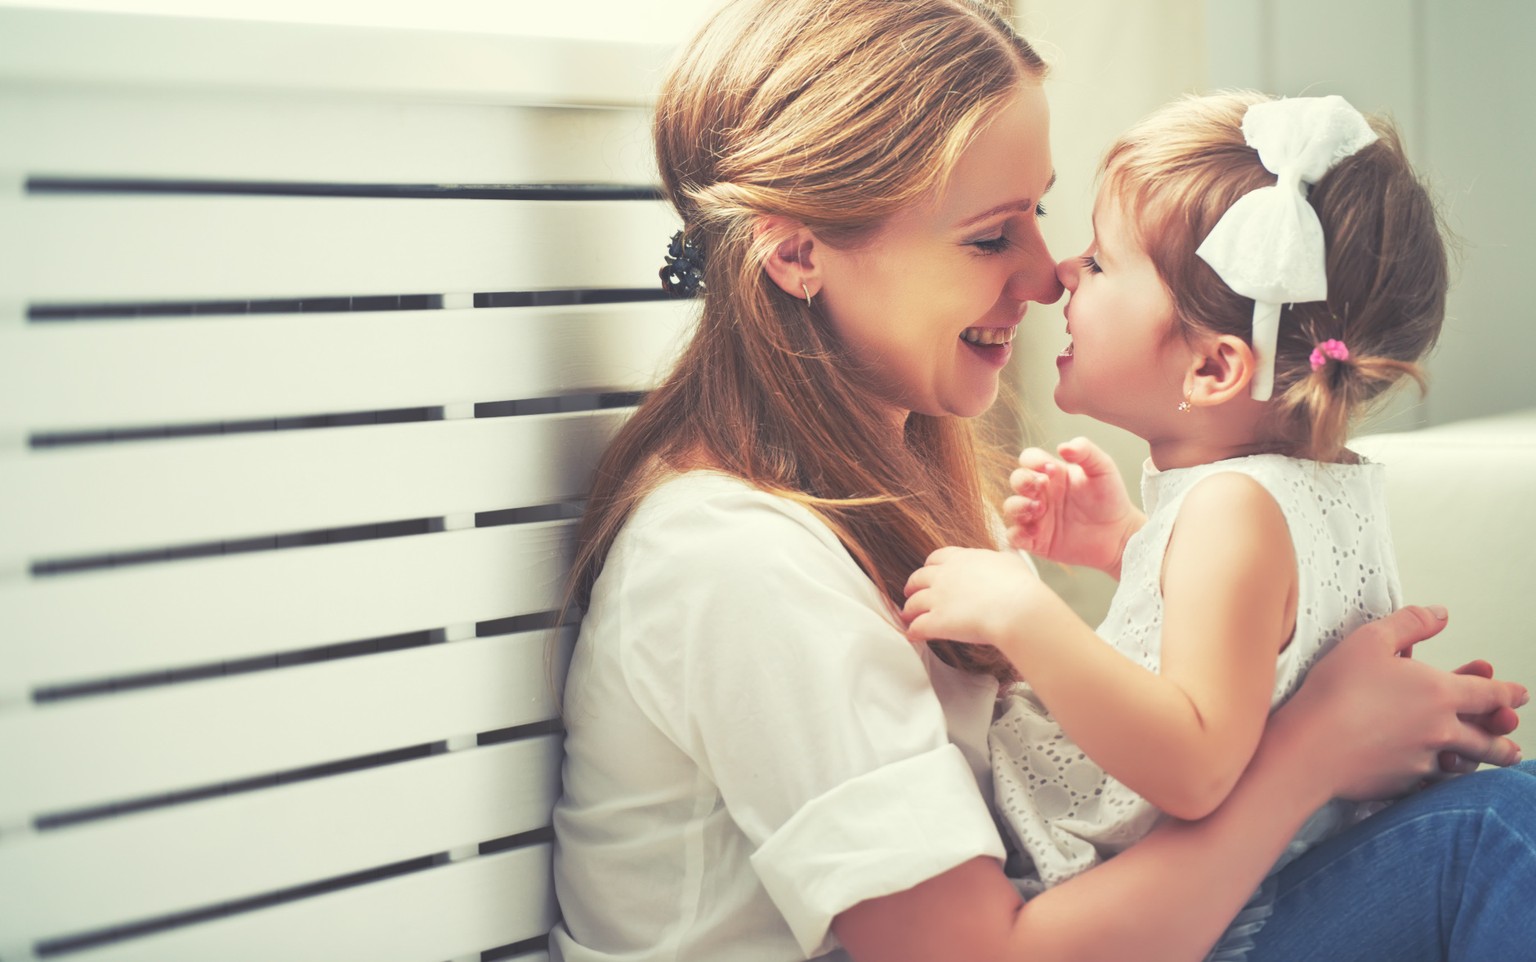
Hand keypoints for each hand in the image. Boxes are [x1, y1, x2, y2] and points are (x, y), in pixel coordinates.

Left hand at [901, 546, 1053, 650]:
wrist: (1016, 608)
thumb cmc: (1018, 586)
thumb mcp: (1010, 562)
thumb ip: (1001, 558)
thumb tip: (1006, 556)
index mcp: (961, 558)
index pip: (936, 558)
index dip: (929, 567)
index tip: (928, 571)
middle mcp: (944, 575)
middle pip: (918, 578)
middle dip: (912, 586)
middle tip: (910, 593)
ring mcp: (938, 598)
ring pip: (913, 603)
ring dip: (908, 610)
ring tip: (907, 616)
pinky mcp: (937, 621)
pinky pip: (918, 626)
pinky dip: (913, 631)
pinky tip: (912, 635)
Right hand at [1004, 437, 1142, 574]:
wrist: (1119, 535)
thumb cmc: (1111, 499)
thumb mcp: (1103, 469)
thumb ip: (1086, 452)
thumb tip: (1063, 446)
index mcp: (1053, 473)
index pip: (1029, 459)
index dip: (1033, 462)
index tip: (1050, 469)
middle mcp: (1041, 493)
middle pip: (1016, 480)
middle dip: (1023, 482)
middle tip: (1042, 487)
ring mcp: (1037, 517)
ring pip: (1010, 507)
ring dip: (1018, 506)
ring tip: (1039, 509)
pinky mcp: (1036, 540)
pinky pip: (1014, 536)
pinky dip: (1017, 534)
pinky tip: (1035, 533)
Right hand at [1275, 606, 1526, 802]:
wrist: (1312, 748)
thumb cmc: (1336, 691)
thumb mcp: (1370, 640)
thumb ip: (1410, 623)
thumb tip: (1441, 614)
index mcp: (1440, 693)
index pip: (1489, 694)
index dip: (1508, 693)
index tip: (1520, 695)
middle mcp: (1441, 730)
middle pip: (1487, 739)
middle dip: (1504, 740)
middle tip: (1513, 743)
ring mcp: (1424, 760)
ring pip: (1465, 764)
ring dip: (1483, 762)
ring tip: (1492, 762)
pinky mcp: (1403, 783)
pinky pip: (1432, 782)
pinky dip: (1441, 779)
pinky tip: (1440, 776)